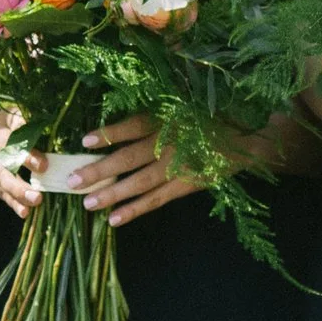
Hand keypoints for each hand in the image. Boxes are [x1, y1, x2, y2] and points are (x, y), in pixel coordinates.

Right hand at [0, 104, 38, 217]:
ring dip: (19, 188)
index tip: (39, 128)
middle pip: (7, 149)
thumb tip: (72, 126)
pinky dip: (13, 203)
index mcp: (5, 121)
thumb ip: (37, 123)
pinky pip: (1, 193)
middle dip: (24, 158)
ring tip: (36, 199)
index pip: (14, 120)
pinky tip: (25, 212)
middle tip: (44, 167)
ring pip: (2, 175)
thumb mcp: (18, 119)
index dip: (23, 124)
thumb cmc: (11, 129)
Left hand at [69, 114, 210, 226]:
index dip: (111, 134)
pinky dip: (136, 210)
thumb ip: (155, 109)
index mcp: (169, 117)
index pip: (135, 125)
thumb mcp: (184, 101)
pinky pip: (157, 199)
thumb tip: (120, 116)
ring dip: (112, 194)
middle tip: (72, 181)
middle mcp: (172, 142)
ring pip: (140, 183)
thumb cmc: (208, 115)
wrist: (249, 136)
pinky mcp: (188, 184)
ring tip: (87, 203)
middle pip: (130, 158)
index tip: (85, 141)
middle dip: (100, 170)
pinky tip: (114, 219)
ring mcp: (180, 166)